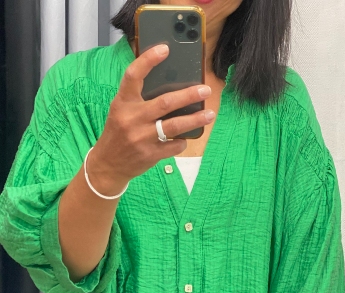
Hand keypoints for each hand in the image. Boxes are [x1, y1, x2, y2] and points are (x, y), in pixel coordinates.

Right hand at [88, 44, 214, 194]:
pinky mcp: (150, 154)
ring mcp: (141, 138)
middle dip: (188, 95)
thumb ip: (139, 98)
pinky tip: (184, 138)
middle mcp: (132, 119)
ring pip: (174, 126)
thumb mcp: (121, 111)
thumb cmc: (119, 132)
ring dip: (195, 119)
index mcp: (123, 103)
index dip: (148, 60)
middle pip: (165, 103)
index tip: (165, 49)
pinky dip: (182, 141)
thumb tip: (171, 86)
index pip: (133, 75)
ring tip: (209, 114)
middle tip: (205, 90)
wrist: (108, 164)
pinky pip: (174, 145)